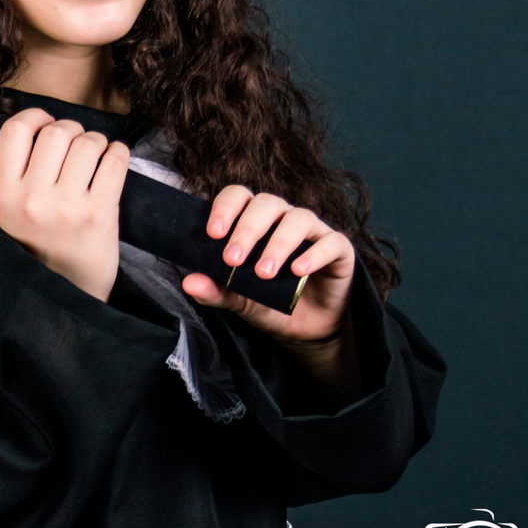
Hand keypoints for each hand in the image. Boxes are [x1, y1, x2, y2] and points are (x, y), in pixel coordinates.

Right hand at [0, 108, 128, 301]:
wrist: (69, 295)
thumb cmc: (43, 247)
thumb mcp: (12, 214)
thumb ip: (19, 174)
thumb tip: (43, 124)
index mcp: (4, 197)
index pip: (14, 131)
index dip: (34, 117)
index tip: (46, 124)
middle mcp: (32, 200)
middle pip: (56, 131)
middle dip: (72, 130)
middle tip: (77, 146)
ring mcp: (67, 208)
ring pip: (87, 142)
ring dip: (97, 142)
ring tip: (97, 157)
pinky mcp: (100, 215)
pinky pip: (115, 161)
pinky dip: (118, 153)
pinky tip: (114, 160)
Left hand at [181, 188, 360, 401]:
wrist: (305, 332)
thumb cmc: (270, 304)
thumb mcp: (239, 300)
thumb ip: (215, 290)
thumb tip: (188, 282)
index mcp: (255, 220)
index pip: (239, 196)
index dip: (225, 208)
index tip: (213, 233)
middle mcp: (284, 218)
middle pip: (267, 204)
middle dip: (247, 229)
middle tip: (233, 259)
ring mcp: (314, 232)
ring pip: (298, 219)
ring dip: (278, 243)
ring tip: (264, 272)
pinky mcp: (339, 250)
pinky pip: (331, 242)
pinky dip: (314, 254)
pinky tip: (298, 270)